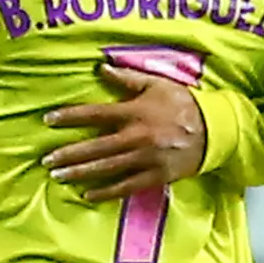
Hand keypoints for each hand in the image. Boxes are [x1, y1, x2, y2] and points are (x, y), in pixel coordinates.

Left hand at [42, 57, 208, 200]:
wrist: (216, 130)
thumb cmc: (185, 104)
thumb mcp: (157, 84)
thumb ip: (128, 77)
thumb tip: (101, 67)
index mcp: (135, 112)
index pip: (95, 114)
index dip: (70, 117)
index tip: (48, 121)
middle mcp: (137, 136)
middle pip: (96, 147)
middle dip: (69, 154)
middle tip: (47, 160)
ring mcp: (146, 159)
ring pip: (107, 168)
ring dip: (81, 173)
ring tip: (59, 177)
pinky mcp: (156, 176)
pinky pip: (126, 186)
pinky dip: (106, 192)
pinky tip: (87, 195)